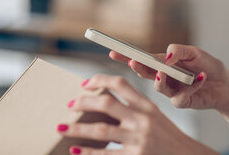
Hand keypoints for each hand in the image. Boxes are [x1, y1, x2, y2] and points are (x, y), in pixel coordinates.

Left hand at [57, 74, 215, 154]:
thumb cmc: (167, 137)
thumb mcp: (155, 116)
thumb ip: (135, 107)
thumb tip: (104, 102)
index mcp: (147, 105)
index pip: (121, 84)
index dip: (100, 80)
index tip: (84, 84)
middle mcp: (143, 119)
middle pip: (106, 103)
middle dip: (83, 103)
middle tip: (70, 105)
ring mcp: (139, 139)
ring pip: (100, 130)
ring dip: (77, 128)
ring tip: (61, 128)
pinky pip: (106, 154)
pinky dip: (87, 152)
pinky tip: (74, 149)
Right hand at [110, 44, 228, 113]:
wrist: (225, 84)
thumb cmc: (208, 66)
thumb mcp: (195, 53)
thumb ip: (179, 51)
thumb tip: (167, 55)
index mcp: (164, 63)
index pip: (143, 59)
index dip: (127, 56)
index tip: (113, 51)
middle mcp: (164, 78)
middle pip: (145, 73)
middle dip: (138, 67)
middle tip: (134, 62)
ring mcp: (172, 91)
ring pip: (159, 87)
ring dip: (160, 80)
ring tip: (163, 72)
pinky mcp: (182, 102)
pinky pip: (180, 96)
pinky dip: (191, 86)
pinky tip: (201, 77)